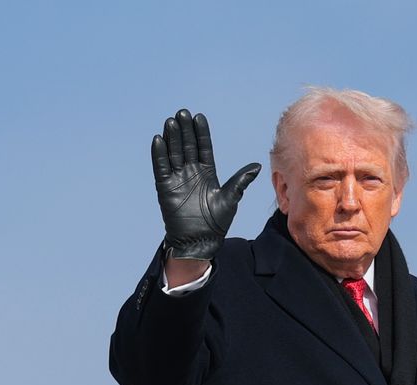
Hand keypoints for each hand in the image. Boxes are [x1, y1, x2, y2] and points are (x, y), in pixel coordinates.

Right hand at [151, 109, 260, 259]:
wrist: (200, 240)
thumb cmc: (217, 221)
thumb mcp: (231, 198)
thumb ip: (240, 180)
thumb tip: (258, 165)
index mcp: (207, 173)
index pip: (203, 147)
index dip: (201, 133)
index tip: (199, 117)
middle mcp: (191, 172)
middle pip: (187, 146)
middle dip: (185, 130)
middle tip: (182, 112)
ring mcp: (177, 178)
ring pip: (173, 153)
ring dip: (172, 138)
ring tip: (171, 121)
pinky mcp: (165, 187)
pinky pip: (161, 167)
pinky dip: (159, 154)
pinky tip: (158, 140)